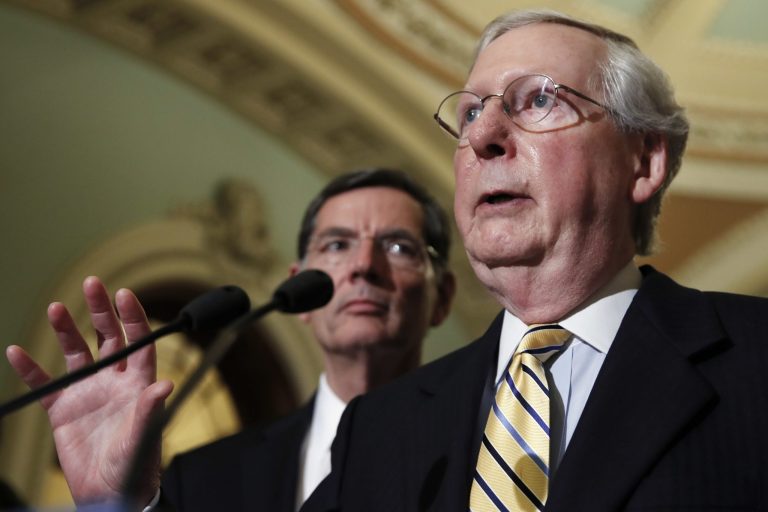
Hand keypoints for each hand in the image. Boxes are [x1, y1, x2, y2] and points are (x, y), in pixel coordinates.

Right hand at [6, 276, 172, 505]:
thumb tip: (164, 385)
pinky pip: (45, 384)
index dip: (132, 317)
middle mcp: (114, 381)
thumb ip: (149, 411)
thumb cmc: (135, 466)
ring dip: (67, 331)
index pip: (138, 342)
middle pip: (108, 337)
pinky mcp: (64, 409)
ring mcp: (88, 392)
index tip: (124, 294)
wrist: (109, 493)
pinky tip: (17, 352)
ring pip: (76, 353)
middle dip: (101, 310)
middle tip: (93, 283)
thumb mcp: (143, 438)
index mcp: (138, 383)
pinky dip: (32, 369)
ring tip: (56, 308)